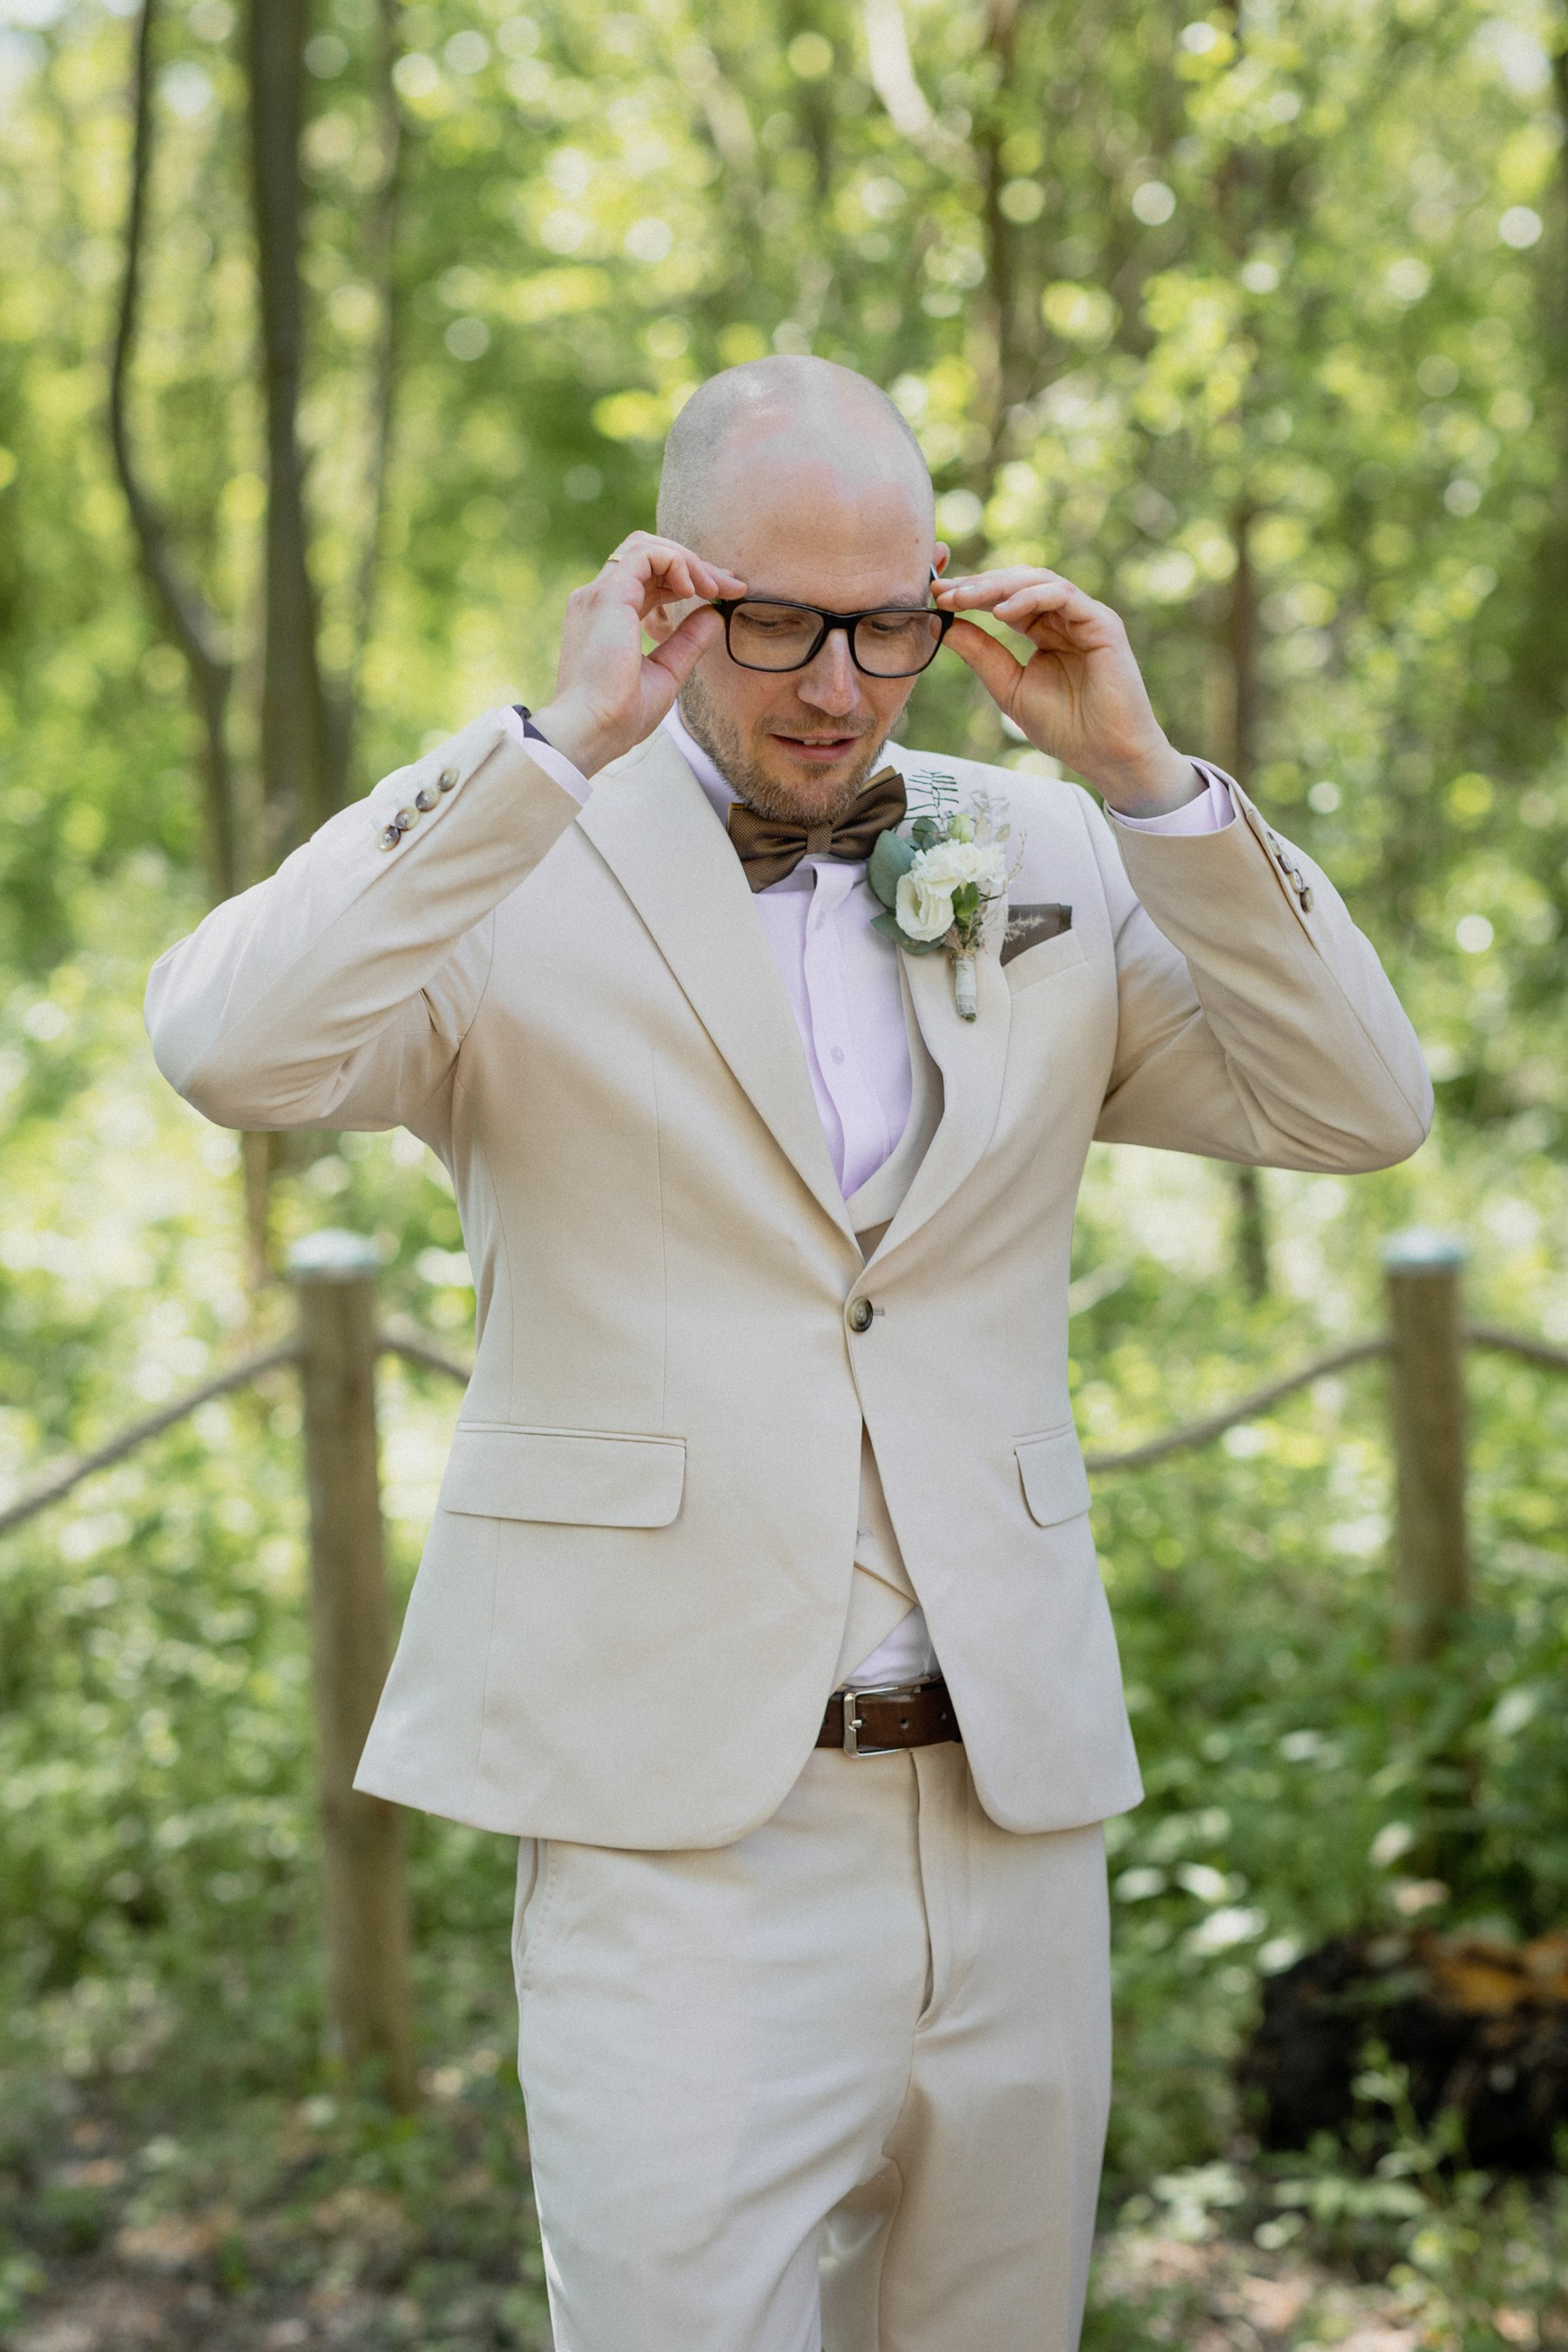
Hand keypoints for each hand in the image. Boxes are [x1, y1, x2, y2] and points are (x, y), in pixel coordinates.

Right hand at [533, 534, 746, 777]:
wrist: (590, 731)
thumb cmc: (620, 716)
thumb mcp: (666, 673)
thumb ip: (688, 641)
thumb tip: (714, 613)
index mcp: (606, 618)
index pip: (647, 579)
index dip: (687, 579)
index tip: (723, 593)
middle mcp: (598, 600)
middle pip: (649, 557)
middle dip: (694, 564)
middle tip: (732, 585)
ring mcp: (599, 594)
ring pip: (645, 546)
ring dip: (687, 560)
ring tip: (714, 587)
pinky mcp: (607, 595)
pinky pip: (645, 554)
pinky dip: (676, 562)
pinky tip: (693, 589)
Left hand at [934, 567, 1200, 815]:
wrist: (1107, 755)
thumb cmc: (1066, 728)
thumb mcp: (1009, 687)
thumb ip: (981, 655)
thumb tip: (943, 625)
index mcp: (1045, 631)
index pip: (1005, 599)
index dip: (970, 594)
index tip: (935, 597)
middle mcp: (1065, 617)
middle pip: (1018, 583)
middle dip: (978, 585)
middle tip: (944, 593)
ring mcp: (1086, 617)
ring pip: (1039, 581)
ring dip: (998, 586)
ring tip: (965, 599)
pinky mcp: (1103, 623)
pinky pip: (1063, 596)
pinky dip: (1030, 598)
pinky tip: (1002, 612)